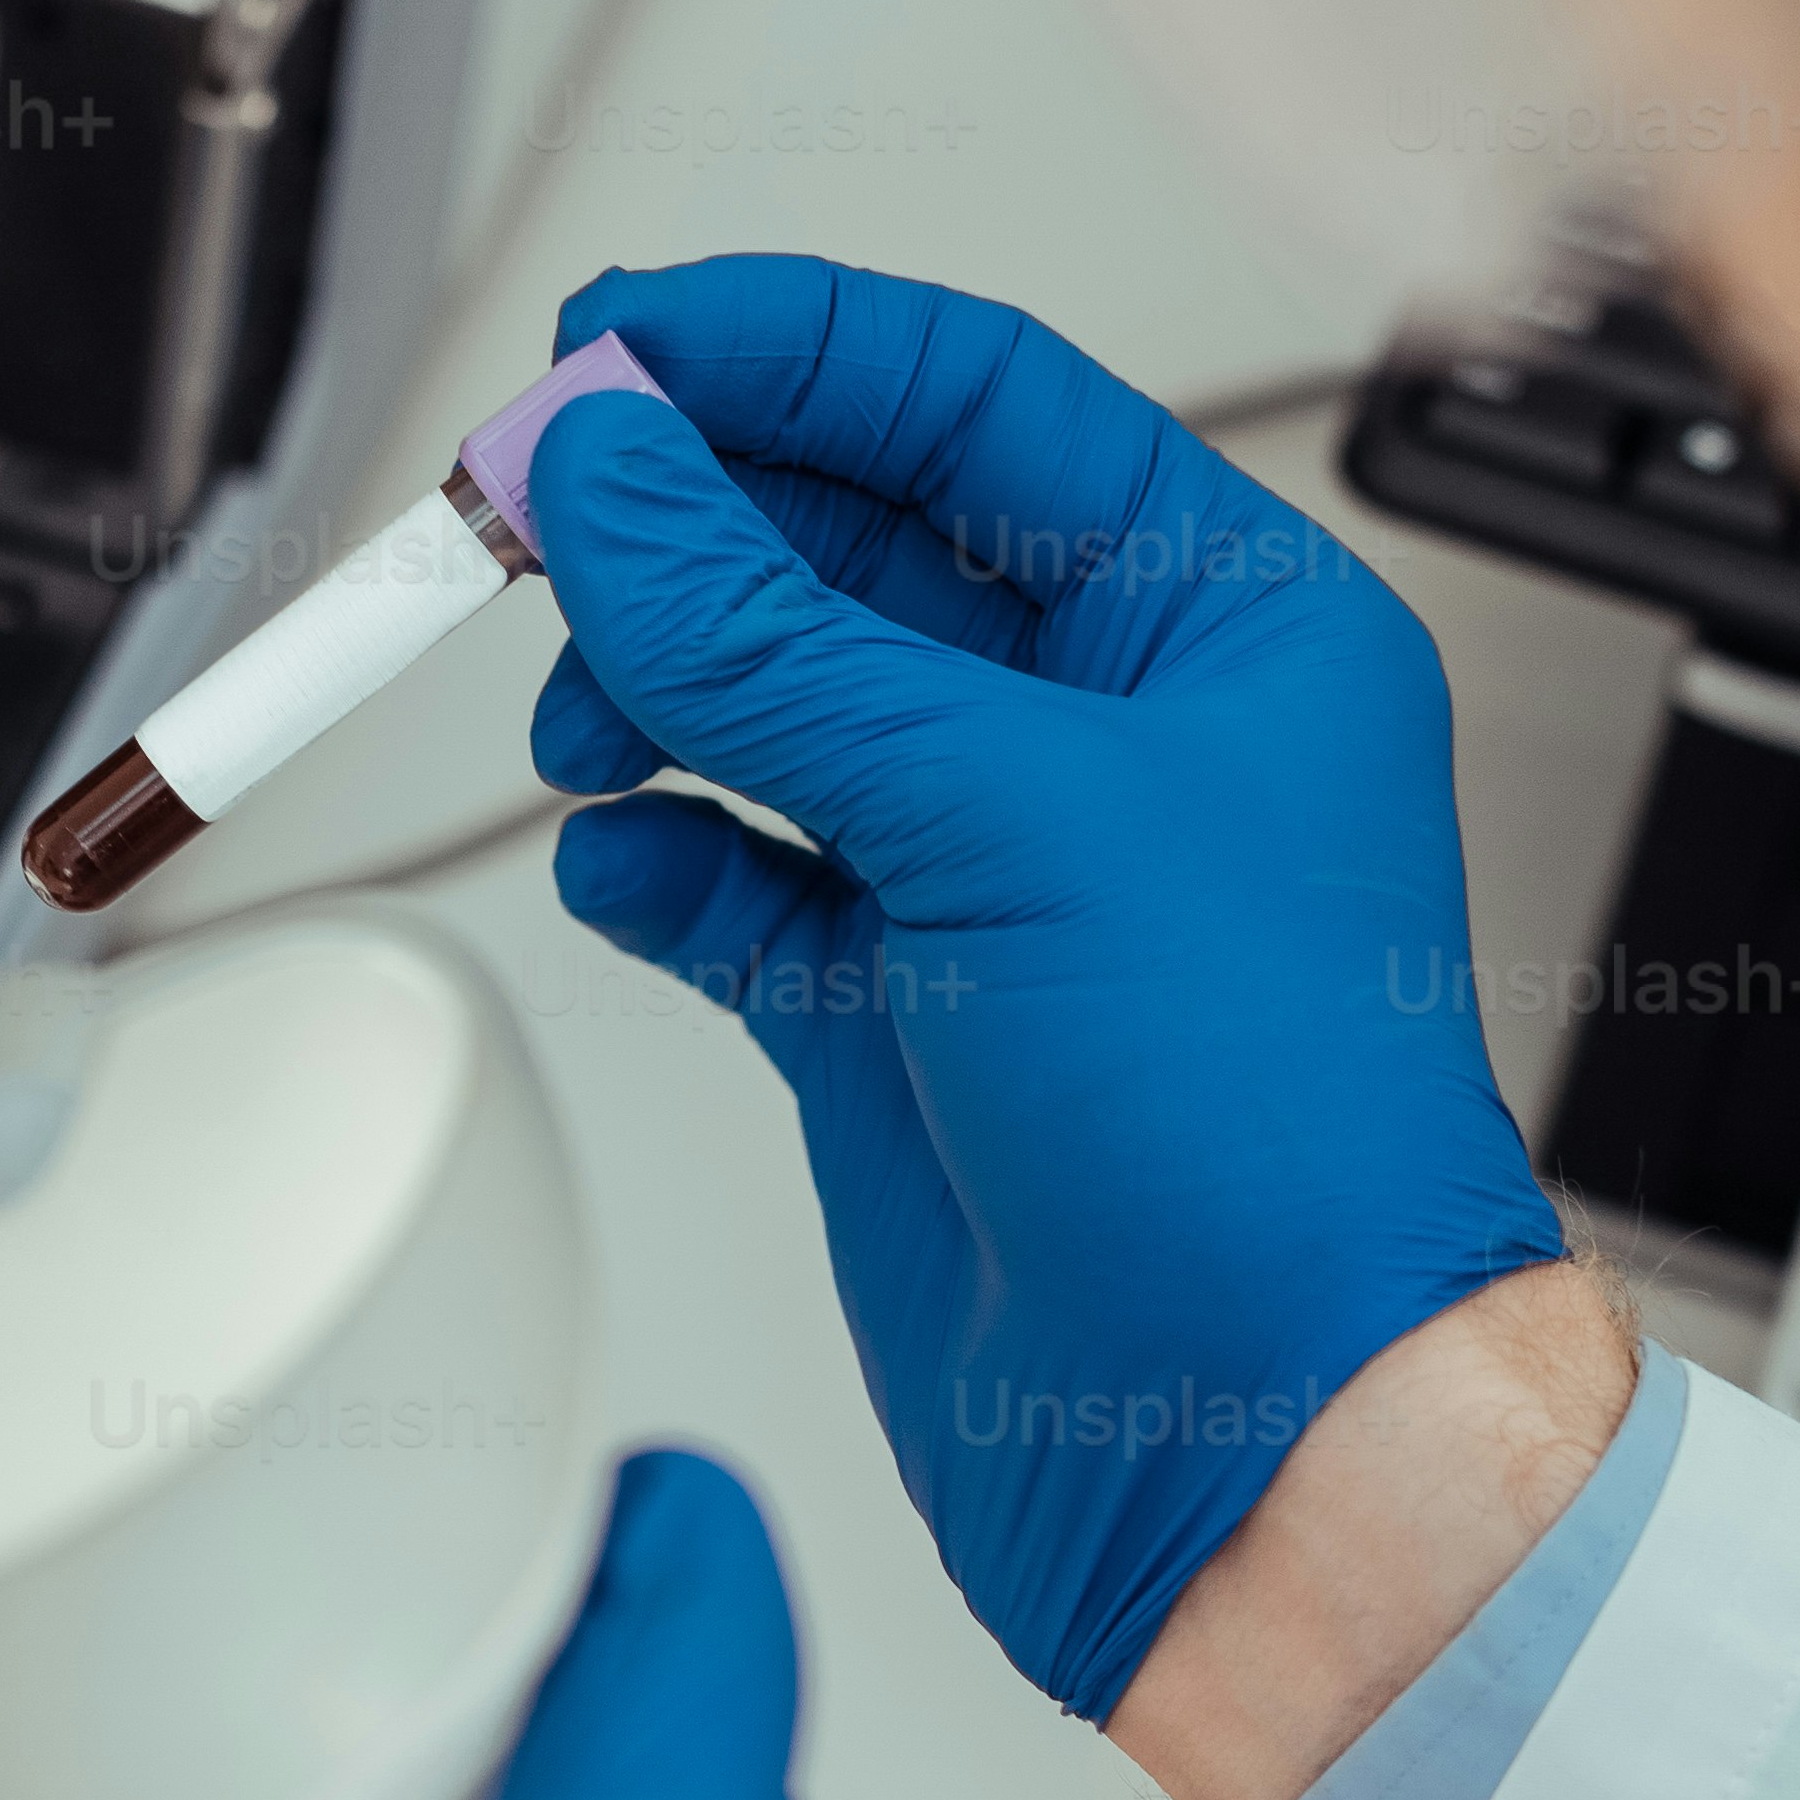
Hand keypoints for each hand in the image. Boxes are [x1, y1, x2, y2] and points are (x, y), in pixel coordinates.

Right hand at [525, 256, 1569, 1730]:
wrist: (1264, 1452)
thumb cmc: (1267, 1149)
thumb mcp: (1013, 826)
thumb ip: (780, 642)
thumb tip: (617, 476)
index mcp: (1224, 632)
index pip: (979, 406)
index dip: (789, 354)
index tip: (614, 347)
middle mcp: (1118, 747)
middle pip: (856, 542)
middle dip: (690, 523)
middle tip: (532, 517)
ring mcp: (1002, 891)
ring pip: (779, 709)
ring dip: (656, 687)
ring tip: (587, 721)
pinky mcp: (902, 1031)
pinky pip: (742, 885)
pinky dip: (661, 858)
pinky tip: (623, 861)